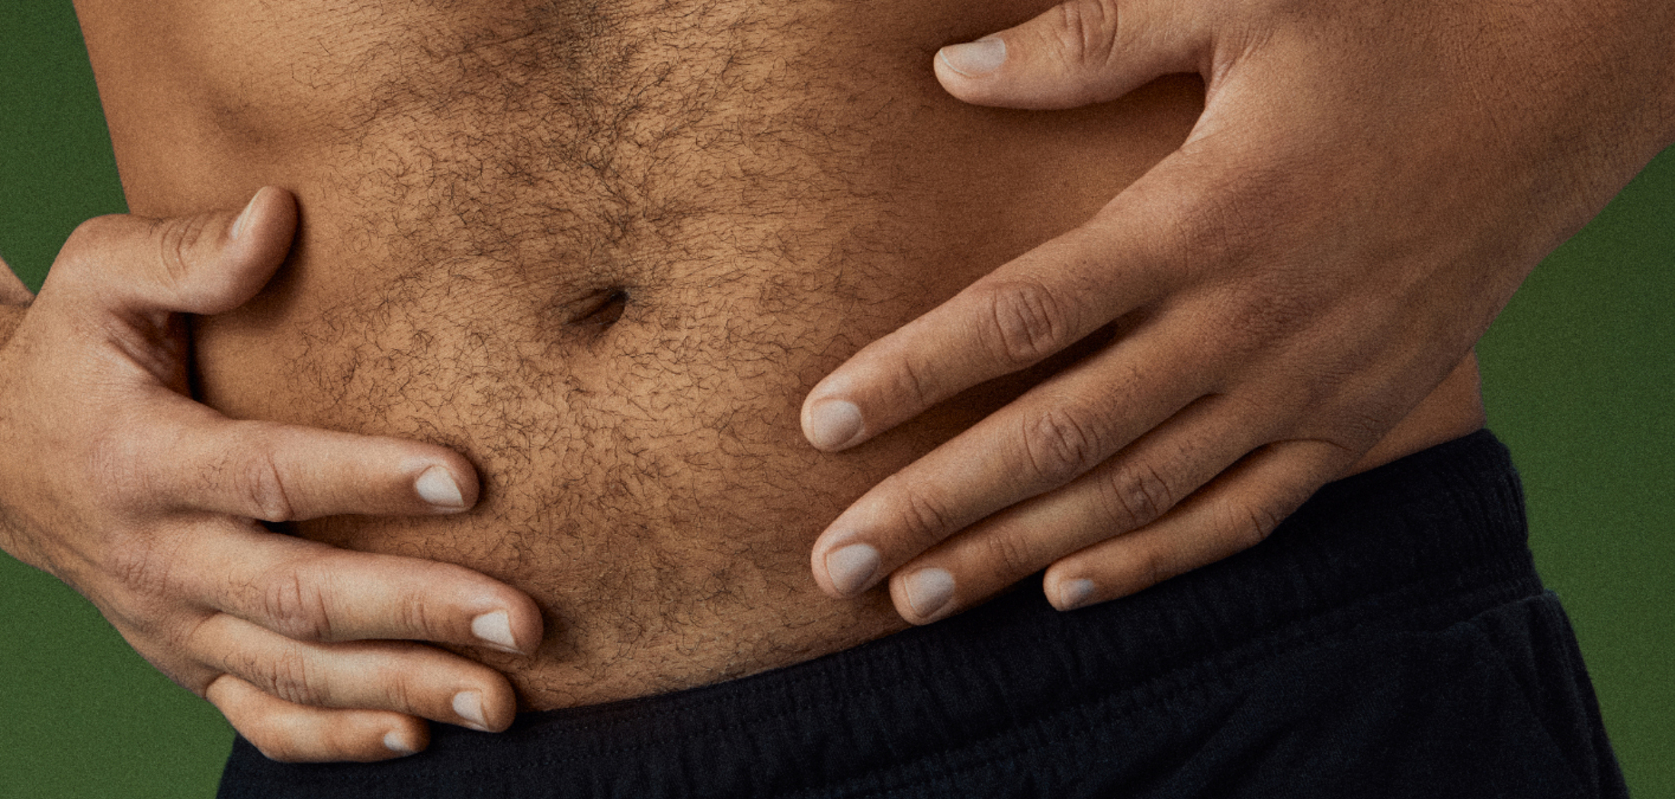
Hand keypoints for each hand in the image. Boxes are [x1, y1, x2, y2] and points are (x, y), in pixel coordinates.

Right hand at [0, 188, 543, 761]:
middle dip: (417, 611)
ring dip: (403, 689)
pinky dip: (334, 736)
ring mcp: (173, 622)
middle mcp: (159, 556)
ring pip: (294, 672)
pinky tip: (417, 735)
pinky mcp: (188, 657)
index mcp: (143, 458)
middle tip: (523, 620)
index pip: (268, 475)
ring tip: (504, 699)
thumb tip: (280, 213)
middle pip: (299, 597)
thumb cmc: (76, 352)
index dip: (366, 479)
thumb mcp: (100, 278)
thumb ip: (186, 252)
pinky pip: (259, 717)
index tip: (467, 479)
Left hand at [802, 0, 1674, 622]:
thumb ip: (1088, 38)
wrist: (1550, 93)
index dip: (911, 372)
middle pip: (1062, 436)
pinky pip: (1243, 516)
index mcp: (1203, 216)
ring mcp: (1306, 385)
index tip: (818, 422)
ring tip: (918, 599)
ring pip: (1139, 497)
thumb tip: (951, 71)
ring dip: (1019, 554)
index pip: (1021, 317)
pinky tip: (1068, 589)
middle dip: (939, 504)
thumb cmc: (1391, 32)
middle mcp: (1247, 323)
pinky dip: (1154, 560)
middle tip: (836, 562)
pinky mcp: (1355, 418)